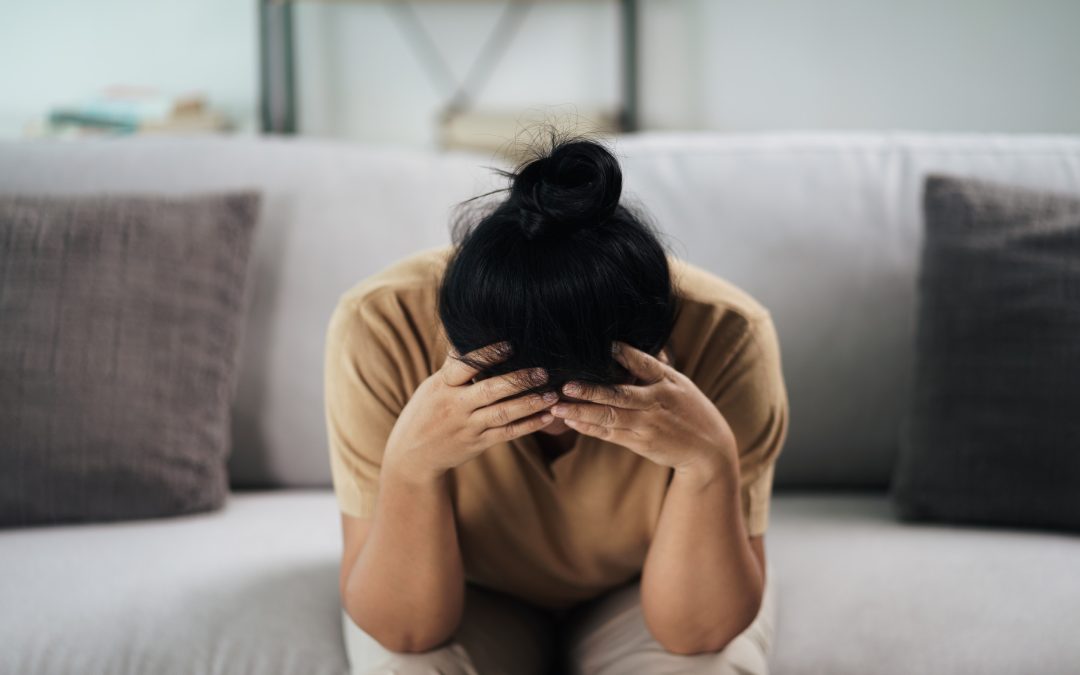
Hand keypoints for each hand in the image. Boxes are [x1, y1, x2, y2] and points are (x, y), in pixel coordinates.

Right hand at [382, 340, 558, 481]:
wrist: (412, 455)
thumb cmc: (426, 412)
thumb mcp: (432, 387)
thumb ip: (454, 368)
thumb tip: (470, 335)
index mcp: (442, 386)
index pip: (465, 366)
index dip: (487, 355)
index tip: (510, 344)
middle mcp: (455, 406)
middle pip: (490, 390)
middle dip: (518, 380)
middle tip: (543, 371)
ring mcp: (467, 426)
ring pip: (503, 413)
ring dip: (529, 403)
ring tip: (552, 394)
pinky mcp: (478, 443)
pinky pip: (507, 434)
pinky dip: (529, 425)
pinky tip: (547, 417)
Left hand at [549, 341, 737, 477]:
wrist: (708, 448)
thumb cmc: (689, 408)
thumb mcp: (680, 383)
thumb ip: (655, 366)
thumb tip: (629, 343)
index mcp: (668, 381)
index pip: (645, 364)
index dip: (626, 354)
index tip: (606, 345)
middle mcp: (656, 401)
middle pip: (620, 394)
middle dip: (591, 390)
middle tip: (566, 385)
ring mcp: (648, 424)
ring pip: (610, 417)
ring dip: (582, 412)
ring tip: (558, 406)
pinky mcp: (641, 442)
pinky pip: (611, 434)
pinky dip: (590, 428)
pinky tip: (571, 422)